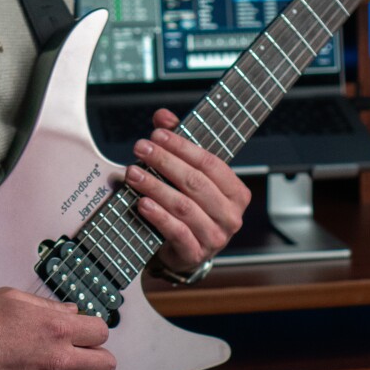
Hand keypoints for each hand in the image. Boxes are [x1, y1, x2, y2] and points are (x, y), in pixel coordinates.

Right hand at [0, 288, 113, 369]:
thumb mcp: (13, 298)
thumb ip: (48, 306)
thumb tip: (71, 312)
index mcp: (57, 328)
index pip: (101, 332)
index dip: (92, 331)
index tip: (80, 332)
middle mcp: (59, 359)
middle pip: (106, 365)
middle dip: (96, 357)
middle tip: (78, 354)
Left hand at [124, 109, 251, 274]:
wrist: (184, 253)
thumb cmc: (190, 209)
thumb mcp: (188, 177)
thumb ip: (178, 145)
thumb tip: (163, 116)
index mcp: (236, 192)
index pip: (210, 163)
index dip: (182, 146)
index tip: (157, 134)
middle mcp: (231, 215)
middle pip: (195, 183)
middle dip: (165, 162)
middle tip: (140, 149)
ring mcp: (216, 237)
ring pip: (184, 206)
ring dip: (155, 187)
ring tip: (133, 174)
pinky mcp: (196, 253)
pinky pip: (177, 231)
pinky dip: (158, 216)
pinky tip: (143, 203)